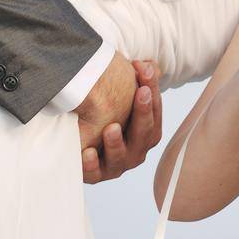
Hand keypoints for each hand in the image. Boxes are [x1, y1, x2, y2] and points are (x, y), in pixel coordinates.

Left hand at [75, 55, 162, 183]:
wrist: (83, 136)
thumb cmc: (109, 109)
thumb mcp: (124, 92)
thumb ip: (139, 77)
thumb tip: (147, 64)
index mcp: (148, 131)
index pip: (156, 111)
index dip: (152, 90)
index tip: (144, 71)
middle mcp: (136, 150)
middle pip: (145, 135)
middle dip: (143, 113)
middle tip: (140, 93)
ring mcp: (117, 164)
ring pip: (121, 158)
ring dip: (117, 144)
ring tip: (111, 128)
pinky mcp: (95, 174)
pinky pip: (94, 174)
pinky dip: (92, 165)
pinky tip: (87, 152)